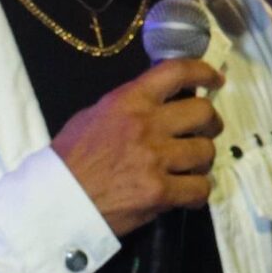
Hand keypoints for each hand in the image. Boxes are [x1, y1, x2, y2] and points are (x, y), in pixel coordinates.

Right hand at [50, 58, 224, 236]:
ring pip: (205, 152)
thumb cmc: (70, 159)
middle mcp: (147, 125)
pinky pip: (199, 189)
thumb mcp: (93, 115)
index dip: (203, 72)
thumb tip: (158, 105)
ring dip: (202, 160)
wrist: (57, 200)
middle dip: (210, 123)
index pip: (176, 72)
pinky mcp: (159, 193)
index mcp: (128, 100)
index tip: (215, 81)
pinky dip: (198, 192)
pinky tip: (187, 193)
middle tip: (205, 132)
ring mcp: (155, 160)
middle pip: (203, 114)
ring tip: (191, 167)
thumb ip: (128, 107)